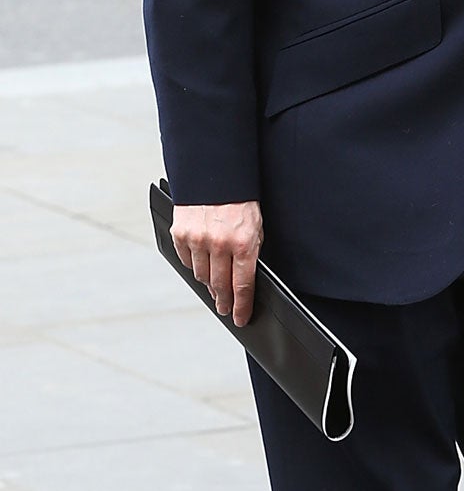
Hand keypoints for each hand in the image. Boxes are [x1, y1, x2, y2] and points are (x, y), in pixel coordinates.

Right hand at [172, 200, 263, 325]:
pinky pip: (186, 260)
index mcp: (243, 243)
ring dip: (209, 284)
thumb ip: (250, 252)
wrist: (215, 172)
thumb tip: (244, 279)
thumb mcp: (256, 226)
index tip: (240, 318)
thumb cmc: (239, 200)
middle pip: (220, 285)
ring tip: (215, 287)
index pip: (242, 285)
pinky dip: (194, 264)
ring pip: (201, 276)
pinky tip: (201, 264)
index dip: (241, 306)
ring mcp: (197, 239)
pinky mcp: (181, 233)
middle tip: (226, 309)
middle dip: (224, 300)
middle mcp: (219, 244)